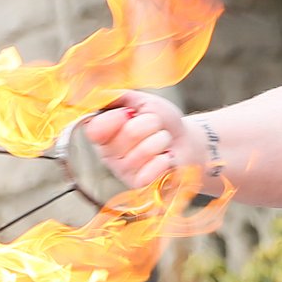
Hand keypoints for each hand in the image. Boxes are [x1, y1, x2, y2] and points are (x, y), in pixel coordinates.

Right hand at [81, 91, 203, 187]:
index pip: (95, 129)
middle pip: (128, 134)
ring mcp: (124, 172)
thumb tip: (96, 93)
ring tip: (163, 141)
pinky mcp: (140, 187)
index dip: (114, 119)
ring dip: (161, 140)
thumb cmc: (162, 122)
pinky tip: (165, 159)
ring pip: (143, 151)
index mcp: (104, 134)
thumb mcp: (141, 102)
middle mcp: (109, 155)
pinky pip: (149, 173)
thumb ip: (118, 97)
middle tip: (156, 126)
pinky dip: (163, 161)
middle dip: (150, 123)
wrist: (186, 142)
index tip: (130, 112)